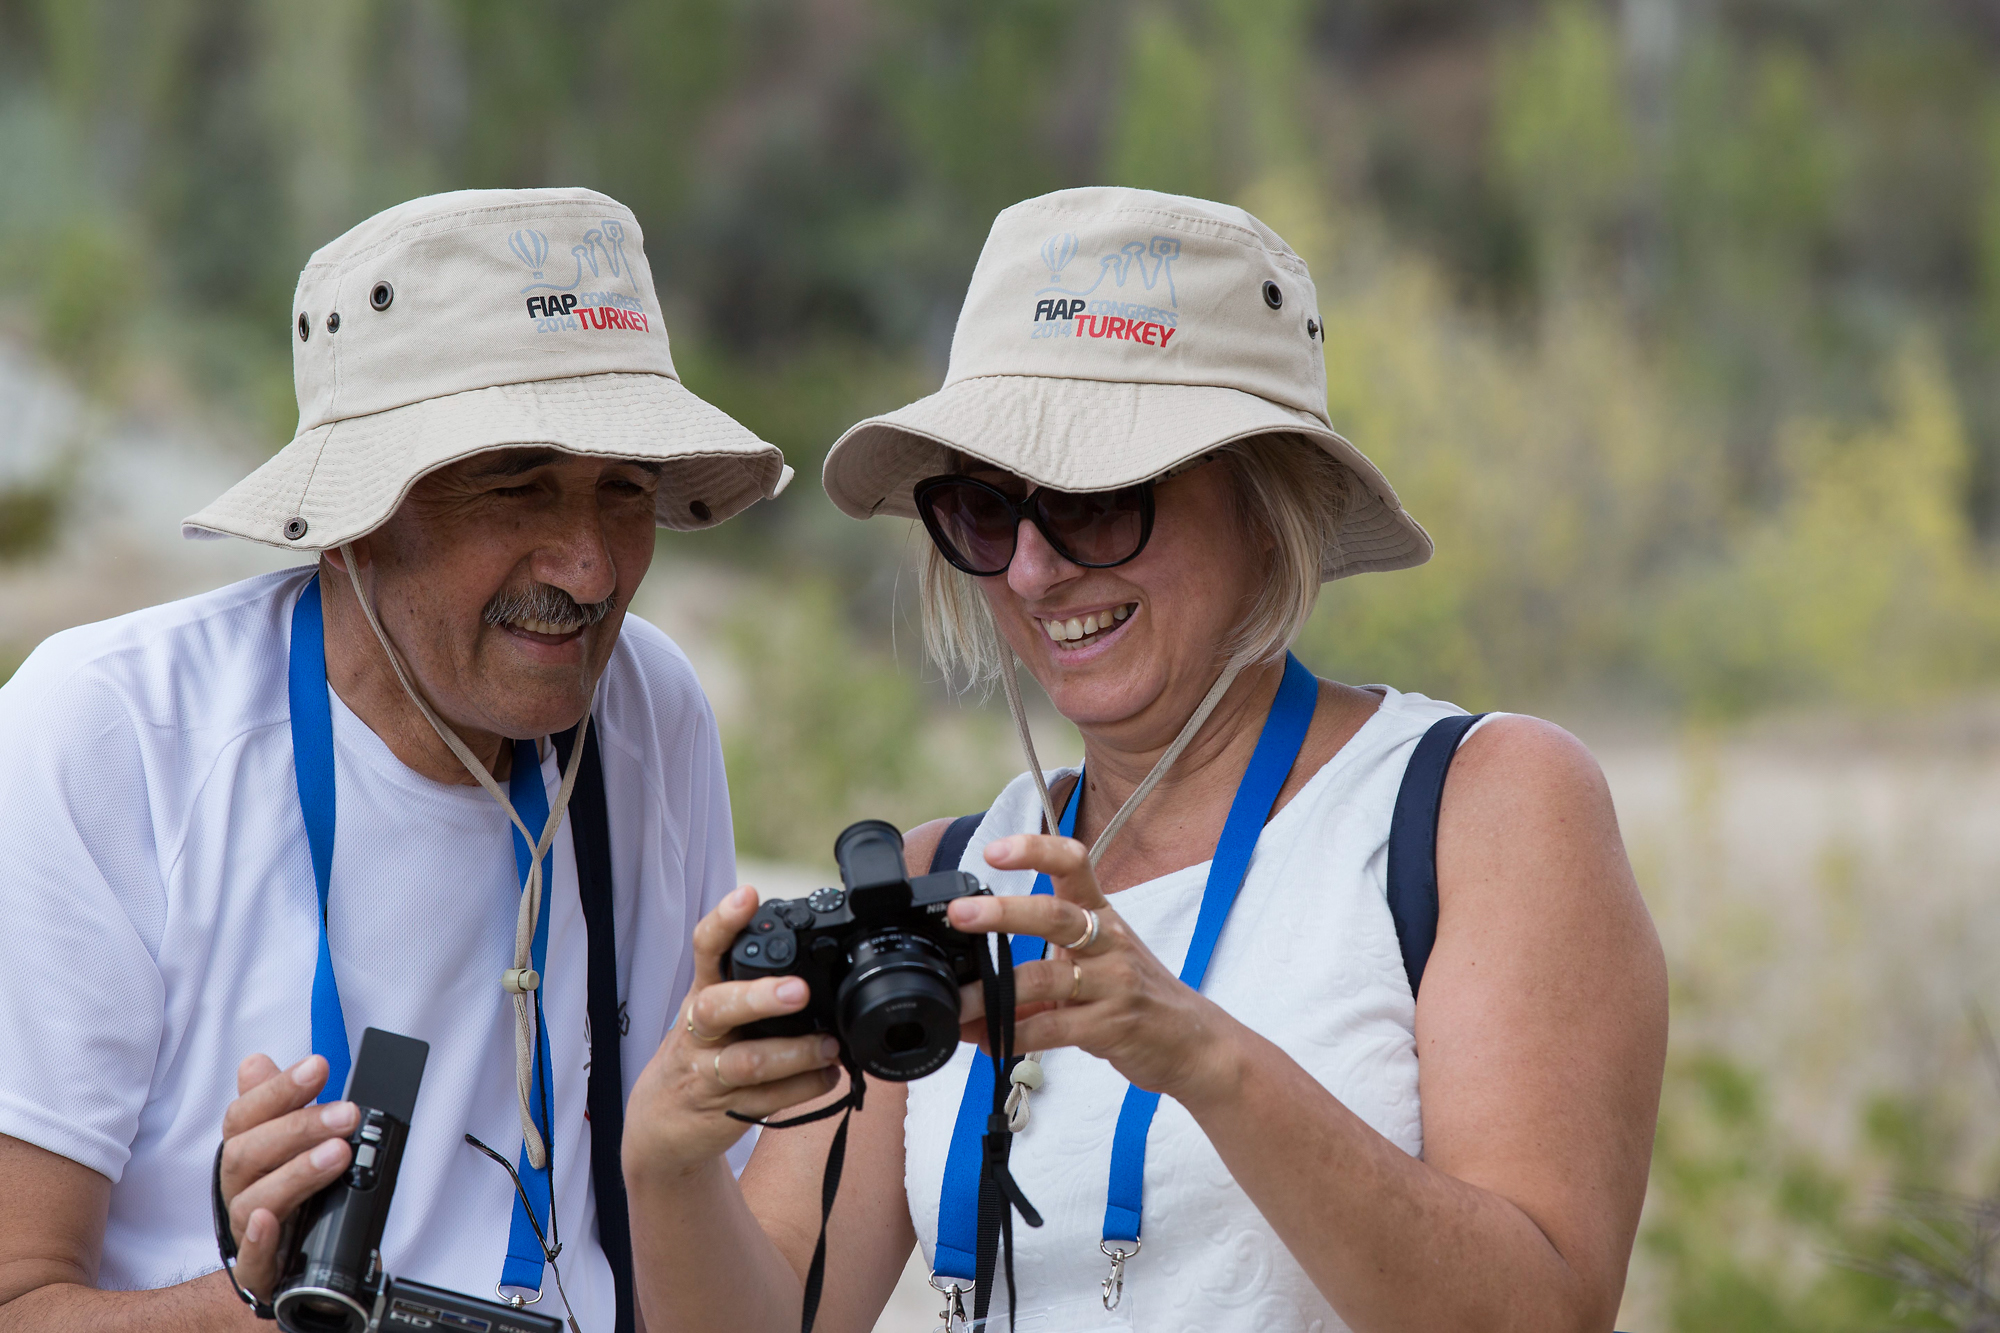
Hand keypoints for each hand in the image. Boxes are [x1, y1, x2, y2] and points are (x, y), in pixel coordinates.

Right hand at [217, 1054, 360, 1300]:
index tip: (319, 1066)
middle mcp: (238, 1186)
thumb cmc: (282, 1187)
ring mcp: (245, 1227)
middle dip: (299, 1128)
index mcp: (244, 1150)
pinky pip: (249, 1258)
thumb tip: (255, 1063)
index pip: (246, 1114)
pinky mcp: (256, 1269)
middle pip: (250, 1152)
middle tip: (346, 1114)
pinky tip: (270, 1221)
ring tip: (336, 1154)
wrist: (277, 1257)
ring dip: (296, 1174)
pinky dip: (258, 1239)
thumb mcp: (283, 1140)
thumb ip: (275, 1103)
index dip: (280, 1089)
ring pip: (254, 1200)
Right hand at [623, 885, 843, 1180]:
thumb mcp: (710, 1014)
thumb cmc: (697, 1057)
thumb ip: (747, 985)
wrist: (657, 1128)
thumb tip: (813, 960)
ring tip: (830, 1046)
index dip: (723, 922)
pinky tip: (828, 1075)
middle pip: (719, 1007)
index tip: (747, 896)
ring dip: (796, 1053)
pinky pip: (768, 1101)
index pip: (704, 951)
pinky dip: (804, 1087)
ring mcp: (707, 1075)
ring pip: (748, 1062)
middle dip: (759, 998)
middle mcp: (699, 1033)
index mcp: (700, 997)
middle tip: (797, 991)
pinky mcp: (724, 1113)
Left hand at [946, 834, 1241, 1104]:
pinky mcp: (1111, 1026)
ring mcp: (1112, 984)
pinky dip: (1015, 1035)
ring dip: (994, 991)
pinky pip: (1054, 1028)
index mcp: (1101, 915)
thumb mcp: (1096, 964)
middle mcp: (1109, 942)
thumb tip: (976, 990)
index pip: (1073, 864)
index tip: (994, 851)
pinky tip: (989, 1039)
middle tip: (961, 914)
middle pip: (1055, 915)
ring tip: (958, 1002)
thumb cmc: (1137, 994)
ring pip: (1047, 977)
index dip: (1035, 850)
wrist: (1193, 1041)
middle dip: (1004, 912)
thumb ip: (1040, 971)